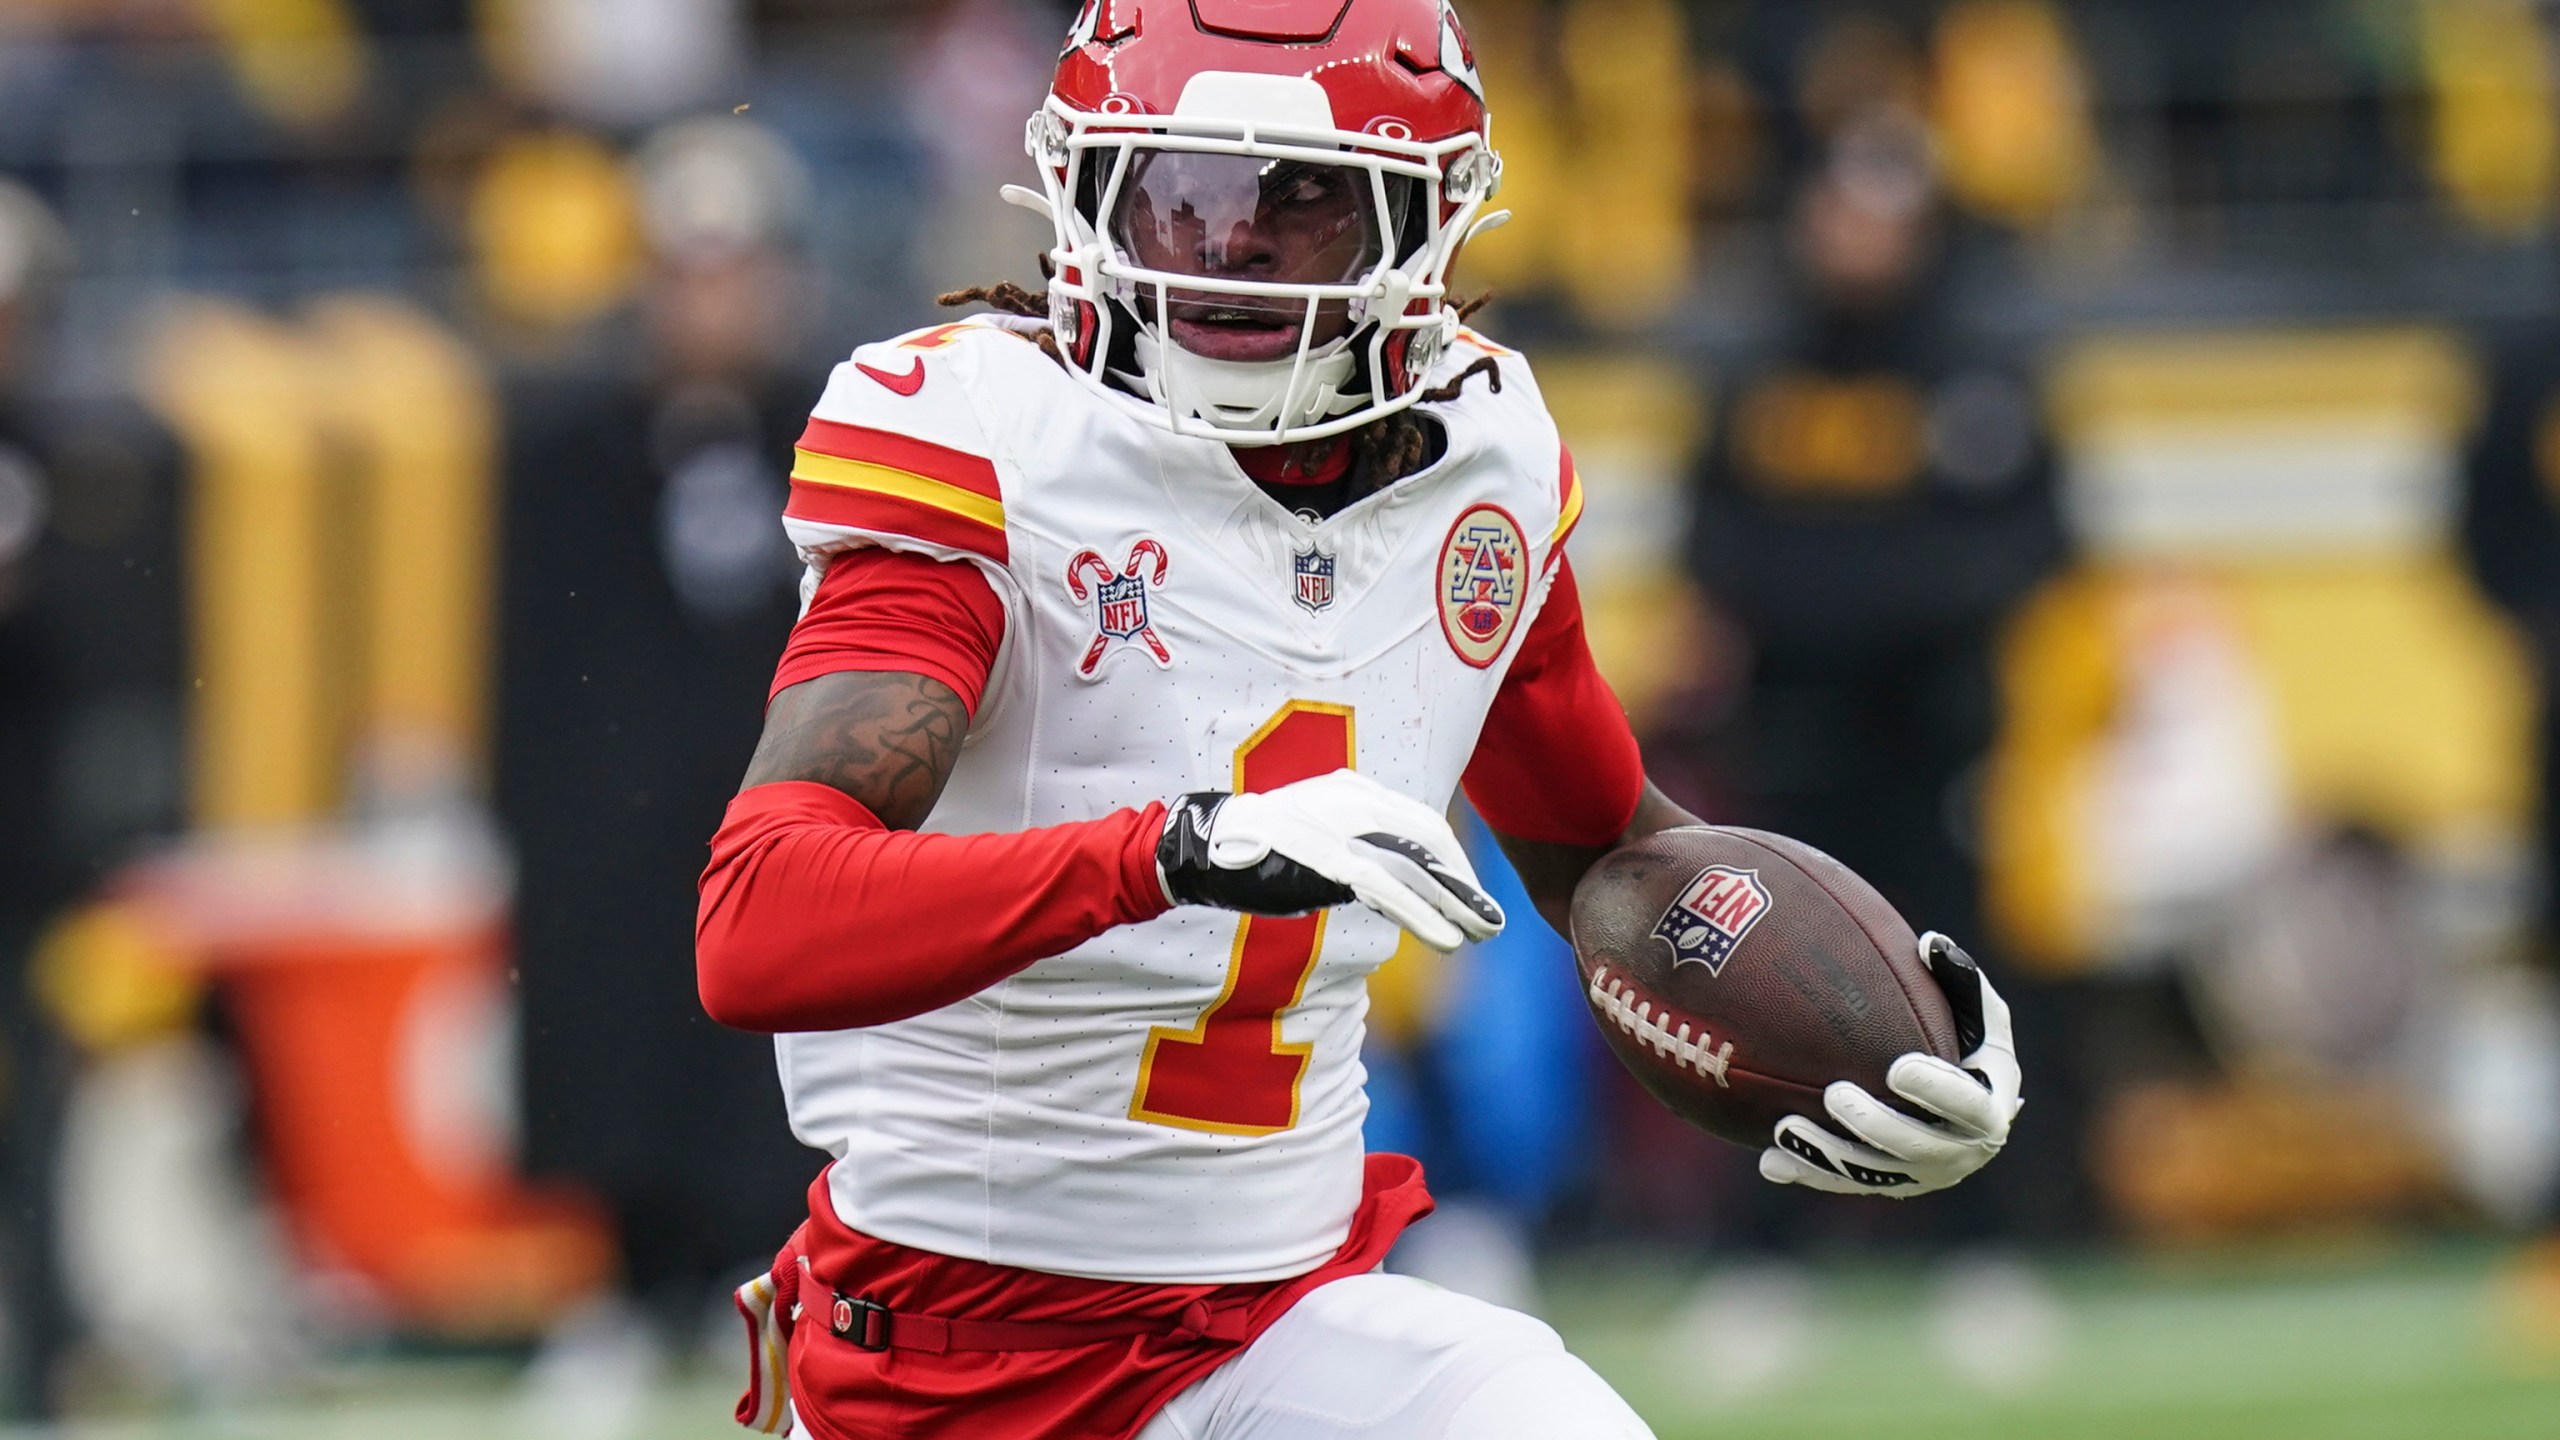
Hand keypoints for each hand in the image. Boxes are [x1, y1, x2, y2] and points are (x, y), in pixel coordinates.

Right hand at [1156, 770, 1504, 951]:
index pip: (1423, 823)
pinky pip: (1389, 891)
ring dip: (1456, 904)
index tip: (1469, 895)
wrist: (1208, 846)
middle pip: (1430, 842)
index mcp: (1355, 790)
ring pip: (1417, 868)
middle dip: (1465, 883)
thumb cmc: (1261, 847)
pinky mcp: (1330, 861)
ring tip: (1482, 933)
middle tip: (1490, 919)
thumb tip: (1394, 882)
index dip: (1454, 862)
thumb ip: (1357, 846)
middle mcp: (1356, 802)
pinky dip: (1424, 916)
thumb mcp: (1319, 833)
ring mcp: (1343, 829)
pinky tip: (1447, 939)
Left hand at [1759, 932, 2022, 1197]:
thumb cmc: (1964, 1039)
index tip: (1898, 1067)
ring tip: (1786, 1127)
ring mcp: (1921, 1174)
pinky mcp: (1886, 1184)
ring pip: (1873, 1174)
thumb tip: (1930, 944)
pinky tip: (1769, 1163)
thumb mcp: (1975, 1008)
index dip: (1937, 1091)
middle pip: (1918, 1149)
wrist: (1957, 1098)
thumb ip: (1959, 977)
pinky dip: (1807, 1173)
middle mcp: (1960, 1152)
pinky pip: (1844, 1183)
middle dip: (1876, 1126)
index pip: (1970, 1107)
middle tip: (1835, 1094)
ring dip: (1828, 1154)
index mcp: (1990, 1108)